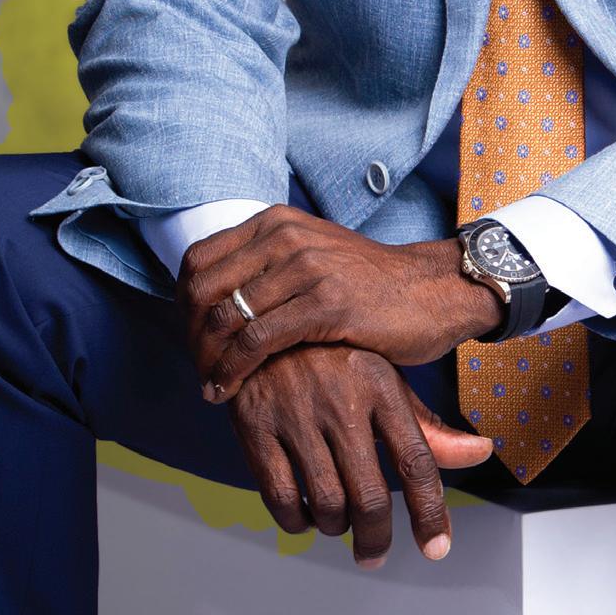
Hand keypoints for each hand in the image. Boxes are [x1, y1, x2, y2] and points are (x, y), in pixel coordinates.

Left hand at [185, 203, 499, 396]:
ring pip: (226, 318)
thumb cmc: (370, 287)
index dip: (182, 306)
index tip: (189, 340)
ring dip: (207, 361)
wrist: (433, 292)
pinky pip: (256, 342)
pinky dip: (232, 371)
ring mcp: (306, 267)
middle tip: (196, 370)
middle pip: (203, 290)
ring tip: (209, 386)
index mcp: (276, 222)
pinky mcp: (325, 303)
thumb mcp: (311, 259)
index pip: (197, 261)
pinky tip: (228, 391)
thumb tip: (212, 298)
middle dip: (190, 338)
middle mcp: (285, 236)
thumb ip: (266, 268)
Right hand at [229, 346, 492, 565]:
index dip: (430, 514)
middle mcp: (341, 401)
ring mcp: (296, 415)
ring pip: (326, 503)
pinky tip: (305, 515)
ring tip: (339, 524)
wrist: (260, 325)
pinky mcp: (255, 427)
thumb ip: (429, 426)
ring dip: (336, 528)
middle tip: (374, 554)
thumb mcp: (385, 381)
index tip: (436, 549)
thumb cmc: (334, 359)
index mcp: (381, 387)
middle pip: (370, 495)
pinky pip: (280, 497)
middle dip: (377, 538)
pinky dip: (297, 521)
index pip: (417, 463)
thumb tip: (481, 452)